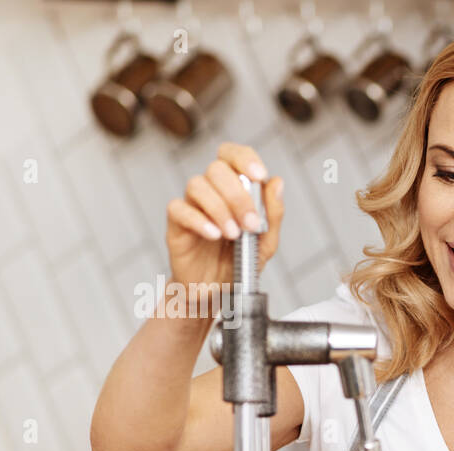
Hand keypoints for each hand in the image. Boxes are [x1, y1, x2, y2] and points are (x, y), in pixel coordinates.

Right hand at [164, 142, 284, 314]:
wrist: (218, 292)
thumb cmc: (240, 262)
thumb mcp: (266, 242)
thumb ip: (273, 213)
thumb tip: (277, 182)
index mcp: (234, 188)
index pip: (233, 155)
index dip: (245, 158)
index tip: (259, 176)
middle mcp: (211, 190)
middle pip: (216, 169)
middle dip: (238, 195)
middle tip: (250, 224)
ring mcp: (192, 205)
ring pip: (197, 185)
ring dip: (220, 208)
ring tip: (233, 235)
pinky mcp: (176, 223)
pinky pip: (179, 208)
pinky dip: (199, 220)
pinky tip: (214, 235)